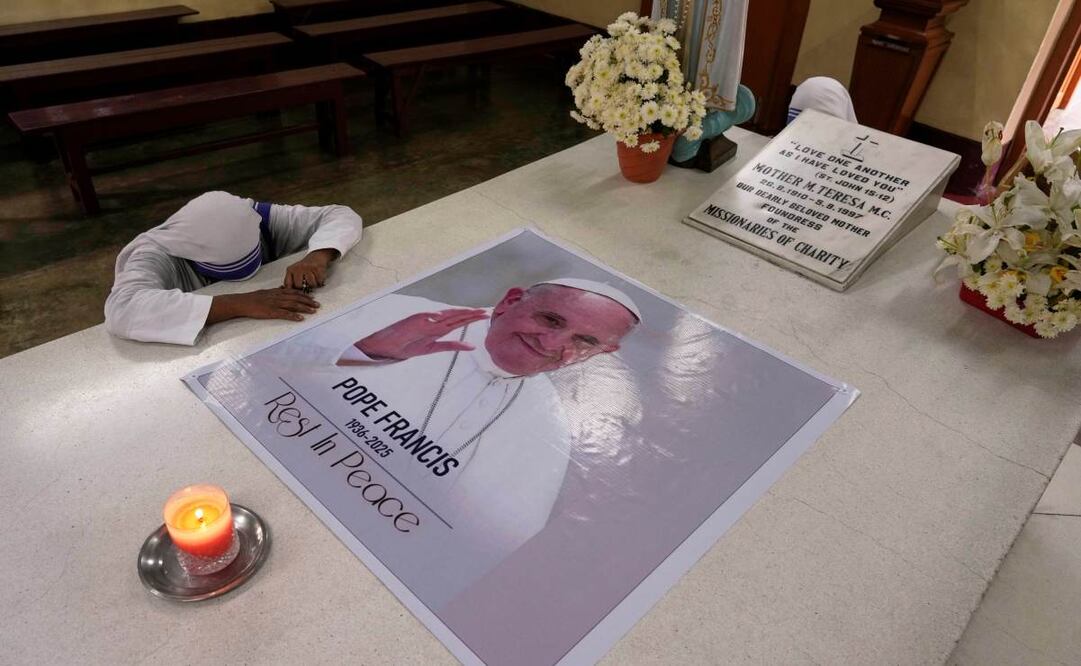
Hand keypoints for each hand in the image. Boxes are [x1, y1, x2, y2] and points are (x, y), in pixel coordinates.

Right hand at [207, 288, 319, 323]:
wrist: (241, 302)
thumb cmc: (252, 298)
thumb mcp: (265, 291)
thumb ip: (275, 291)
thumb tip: (283, 288)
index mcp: (276, 292)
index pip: (294, 292)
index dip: (304, 295)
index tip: (312, 297)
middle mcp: (278, 296)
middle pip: (296, 298)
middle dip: (308, 302)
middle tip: (317, 305)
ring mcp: (275, 304)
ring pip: (293, 305)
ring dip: (304, 308)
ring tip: (313, 311)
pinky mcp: (271, 312)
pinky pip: (284, 314)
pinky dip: (293, 316)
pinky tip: (300, 319)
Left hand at [284, 249, 337, 290]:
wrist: (316, 257)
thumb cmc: (305, 267)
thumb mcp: (294, 272)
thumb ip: (291, 281)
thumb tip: (290, 292)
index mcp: (290, 270)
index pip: (288, 284)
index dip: (292, 290)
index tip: (296, 292)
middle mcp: (298, 268)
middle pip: (299, 285)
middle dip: (304, 288)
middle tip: (306, 286)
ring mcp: (307, 268)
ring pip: (310, 284)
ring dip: (313, 285)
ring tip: (313, 282)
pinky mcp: (316, 268)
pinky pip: (319, 281)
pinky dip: (320, 282)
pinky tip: (318, 279)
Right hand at [355, 309, 488, 359]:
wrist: (389, 347)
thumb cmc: (410, 346)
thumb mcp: (434, 348)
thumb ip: (452, 346)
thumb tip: (473, 346)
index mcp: (440, 328)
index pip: (459, 321)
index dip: (473, 318)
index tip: (487, 316)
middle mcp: (434, 322)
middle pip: (455, 316)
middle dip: (470, 314)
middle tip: (485, 311)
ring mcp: (424, 320)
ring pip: (443, 314)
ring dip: (456, 312)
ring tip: (469, 311)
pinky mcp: (411, 321)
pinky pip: (422, 317)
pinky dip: (431, 315)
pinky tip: (440, 315)